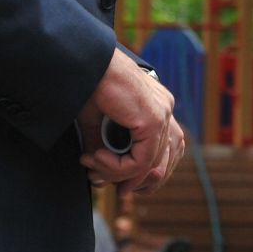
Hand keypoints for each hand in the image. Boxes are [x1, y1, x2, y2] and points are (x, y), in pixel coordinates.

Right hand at [77, 52, 183, 195]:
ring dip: (120, 175)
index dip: (146, 173)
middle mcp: (165, 109)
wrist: (86, 64)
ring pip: (150, 165)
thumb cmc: (89, 85)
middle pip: (165, 160)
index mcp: (158, 106)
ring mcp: (162, 114)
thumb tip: (99, 178)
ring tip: (94, 169)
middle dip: (139, 181)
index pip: (166, 150)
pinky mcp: (152, 120)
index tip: (118, 182)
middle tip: (110, 187)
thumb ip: (105, 148)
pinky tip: (97, 160)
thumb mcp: (98, 124)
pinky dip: (118, 168)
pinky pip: (141, 160)